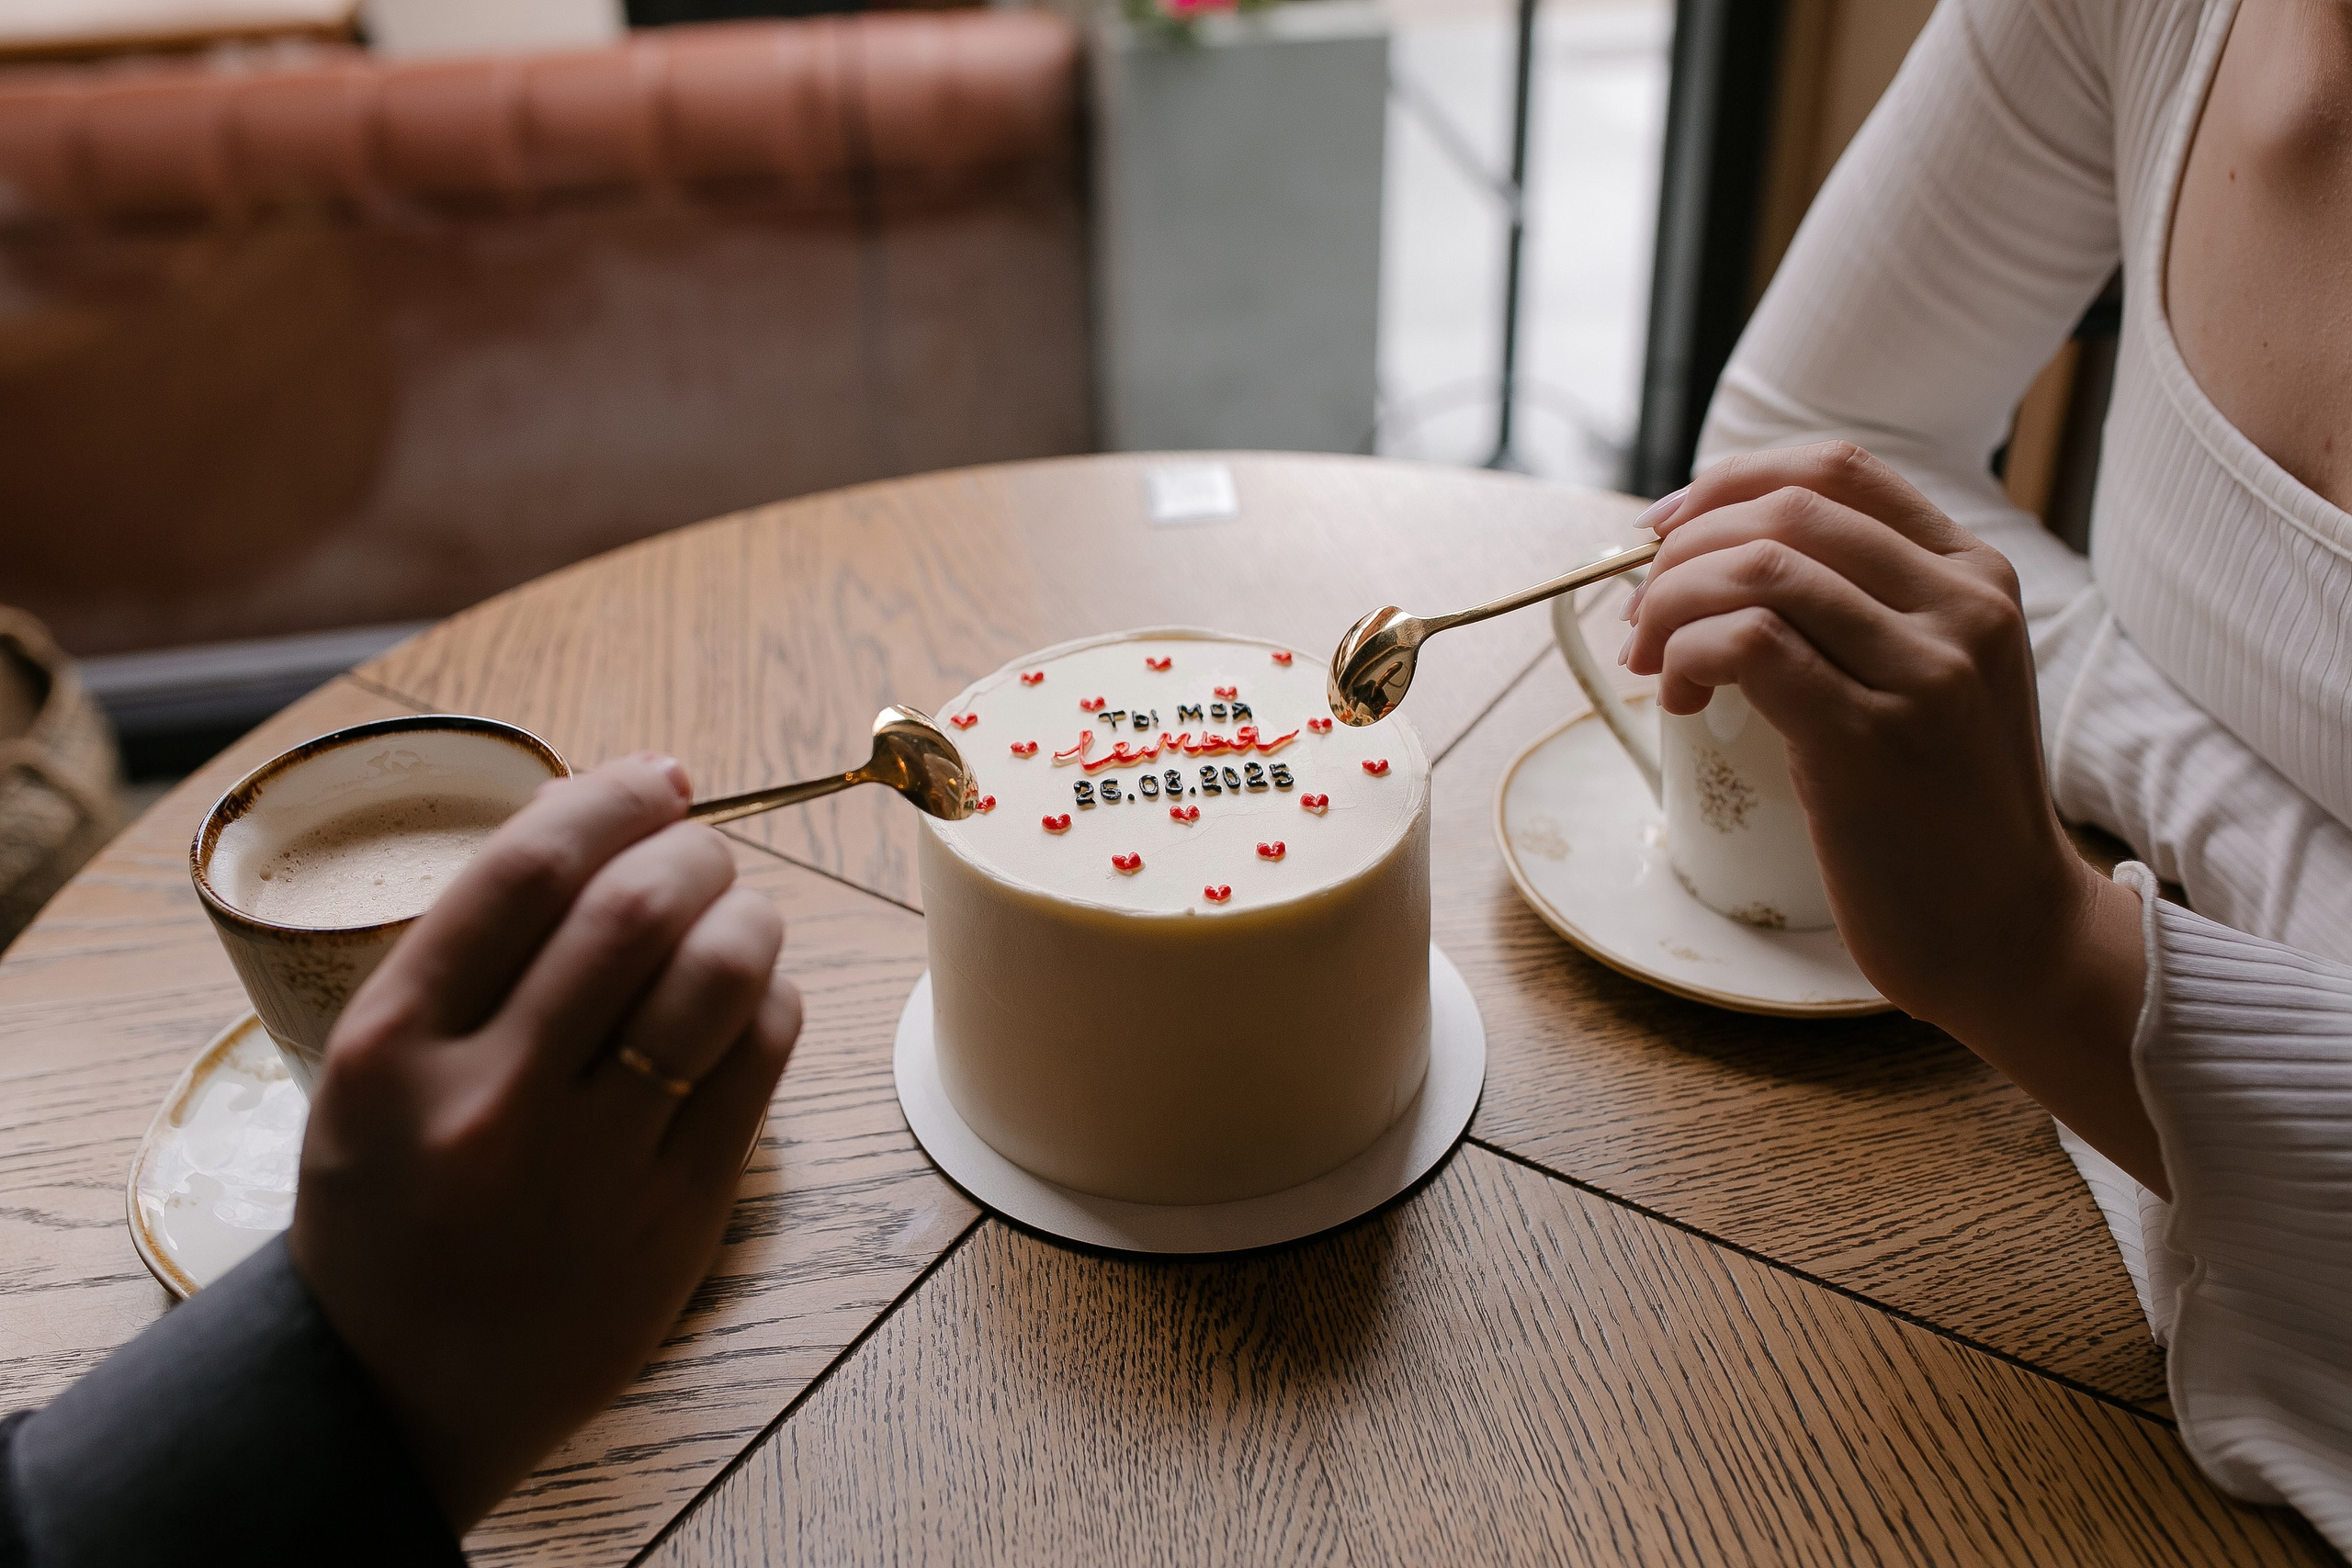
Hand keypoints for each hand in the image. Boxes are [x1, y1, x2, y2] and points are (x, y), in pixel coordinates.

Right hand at [287, 753, 803, 1528]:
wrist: (401, 1387)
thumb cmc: (393, 1200)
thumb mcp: (376, 1068)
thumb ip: (475, 953)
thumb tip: (622, 816)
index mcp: (394, 1049)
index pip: (525, 870)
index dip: (610, 798)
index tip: (653, 780)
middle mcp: (492, 1102)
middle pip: (637, 909)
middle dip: (693, 850)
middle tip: (698, 853)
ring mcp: (593, 1167)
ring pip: (721, 976)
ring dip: (750, 914)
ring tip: (738, 914)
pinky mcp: (680, 1215)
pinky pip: (762, 1057)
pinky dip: (773, 997)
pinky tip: (750, 999)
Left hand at [1624, 442, 2160, 1192]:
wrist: (2008, 928)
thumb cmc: (1942, 808)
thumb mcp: (1929, 678)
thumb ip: (1861, 608)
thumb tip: (1717, 557)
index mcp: (1975, 574)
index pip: (1836, 469)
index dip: (1727, 483)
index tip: (1663, 531)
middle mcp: (1961, 605)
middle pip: (1785, 508)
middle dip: (1683, 547)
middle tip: (1641, 611)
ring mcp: (1923, 670)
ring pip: (1758, 567)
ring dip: (1671, 601)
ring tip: (1650, 658)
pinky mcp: (1871, 739)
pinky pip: (1749, 645)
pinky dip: (1688, 653)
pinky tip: (1677, 697)